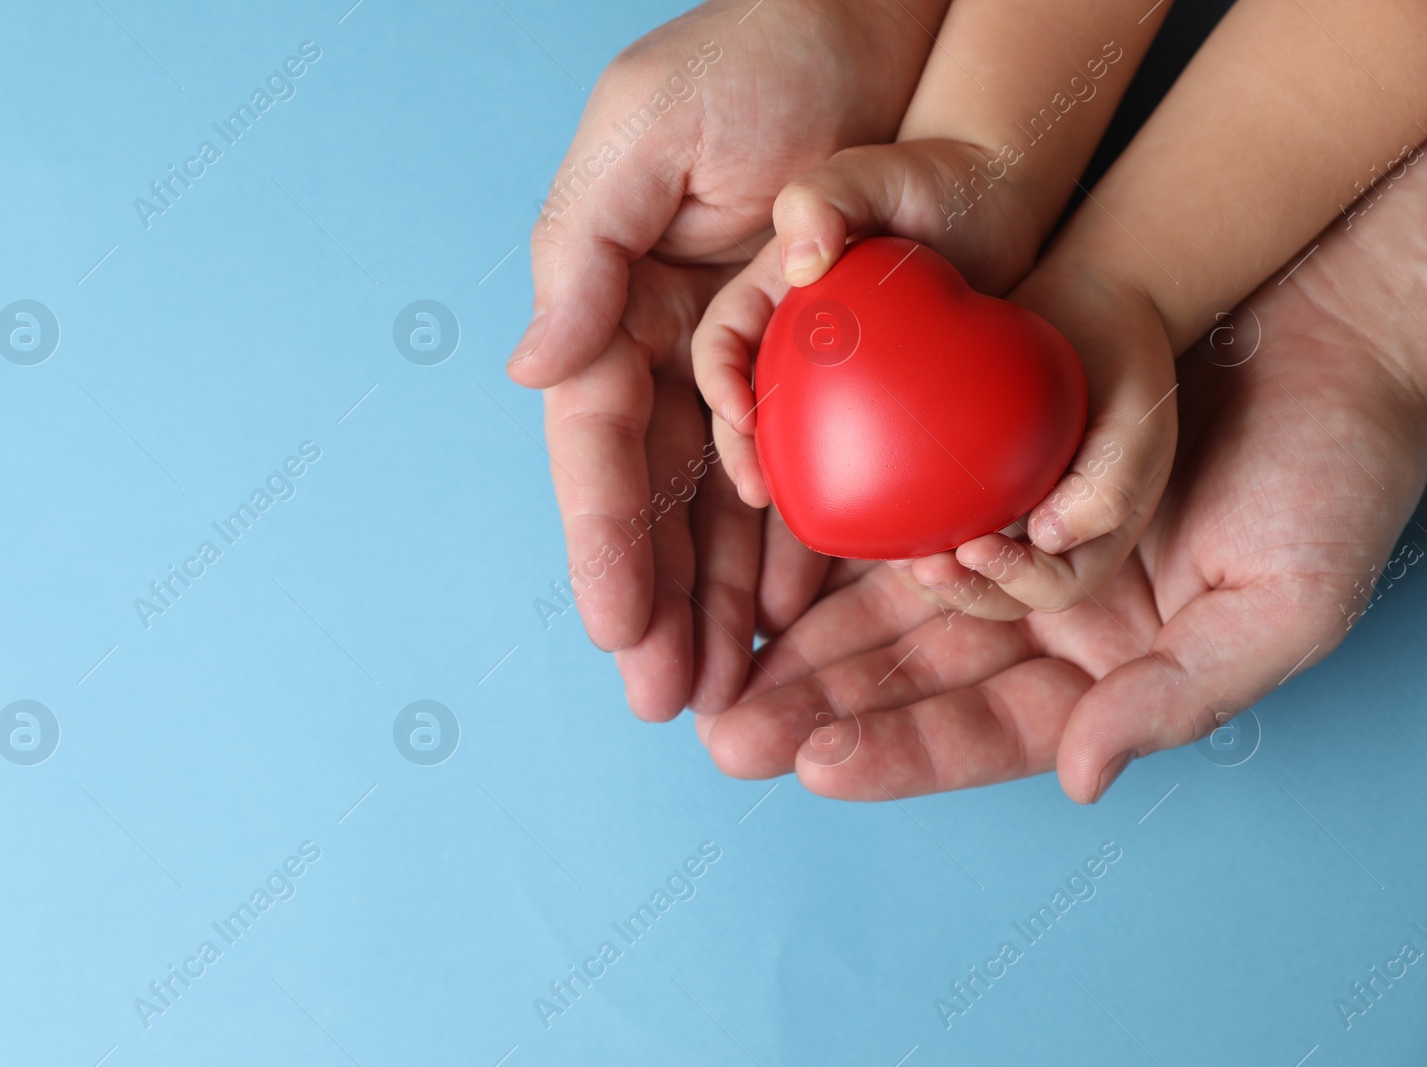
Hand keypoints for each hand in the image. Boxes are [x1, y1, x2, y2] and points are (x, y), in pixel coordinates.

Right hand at [509, 0, 946, 717]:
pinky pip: (817, 482)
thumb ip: (579, 248)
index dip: (606, 541)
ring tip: (734, 693)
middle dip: (666, 606)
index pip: (603, 447)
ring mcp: (762, 372)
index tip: (616, 630)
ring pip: (736, 516)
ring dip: (731, 607)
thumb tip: (528, 371)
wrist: (899, 23)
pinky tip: (803, 622)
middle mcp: (681, 353)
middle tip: (672, 702)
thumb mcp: (644, 129)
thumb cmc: (763, 54)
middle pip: (666, 505)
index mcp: (620, 307)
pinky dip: (807, 554)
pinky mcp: (841, 376)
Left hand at [698, 163, 1426, 801]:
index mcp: (1107, 669)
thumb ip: (1177, 697)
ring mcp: (1009, 533)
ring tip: (725, 665)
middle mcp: (1045, 613)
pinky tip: (761, 567)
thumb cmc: (1335, 475)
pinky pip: (895, 503)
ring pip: (884, 599)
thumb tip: (1080, 778)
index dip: (900, 751)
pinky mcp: (983, 457)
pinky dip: (834, 534)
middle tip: (728, 733)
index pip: (986, 728)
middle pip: (911, 674)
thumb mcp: (1278, 606)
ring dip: (803, 636)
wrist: (1334, 333)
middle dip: (820, 706)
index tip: (813, 764)